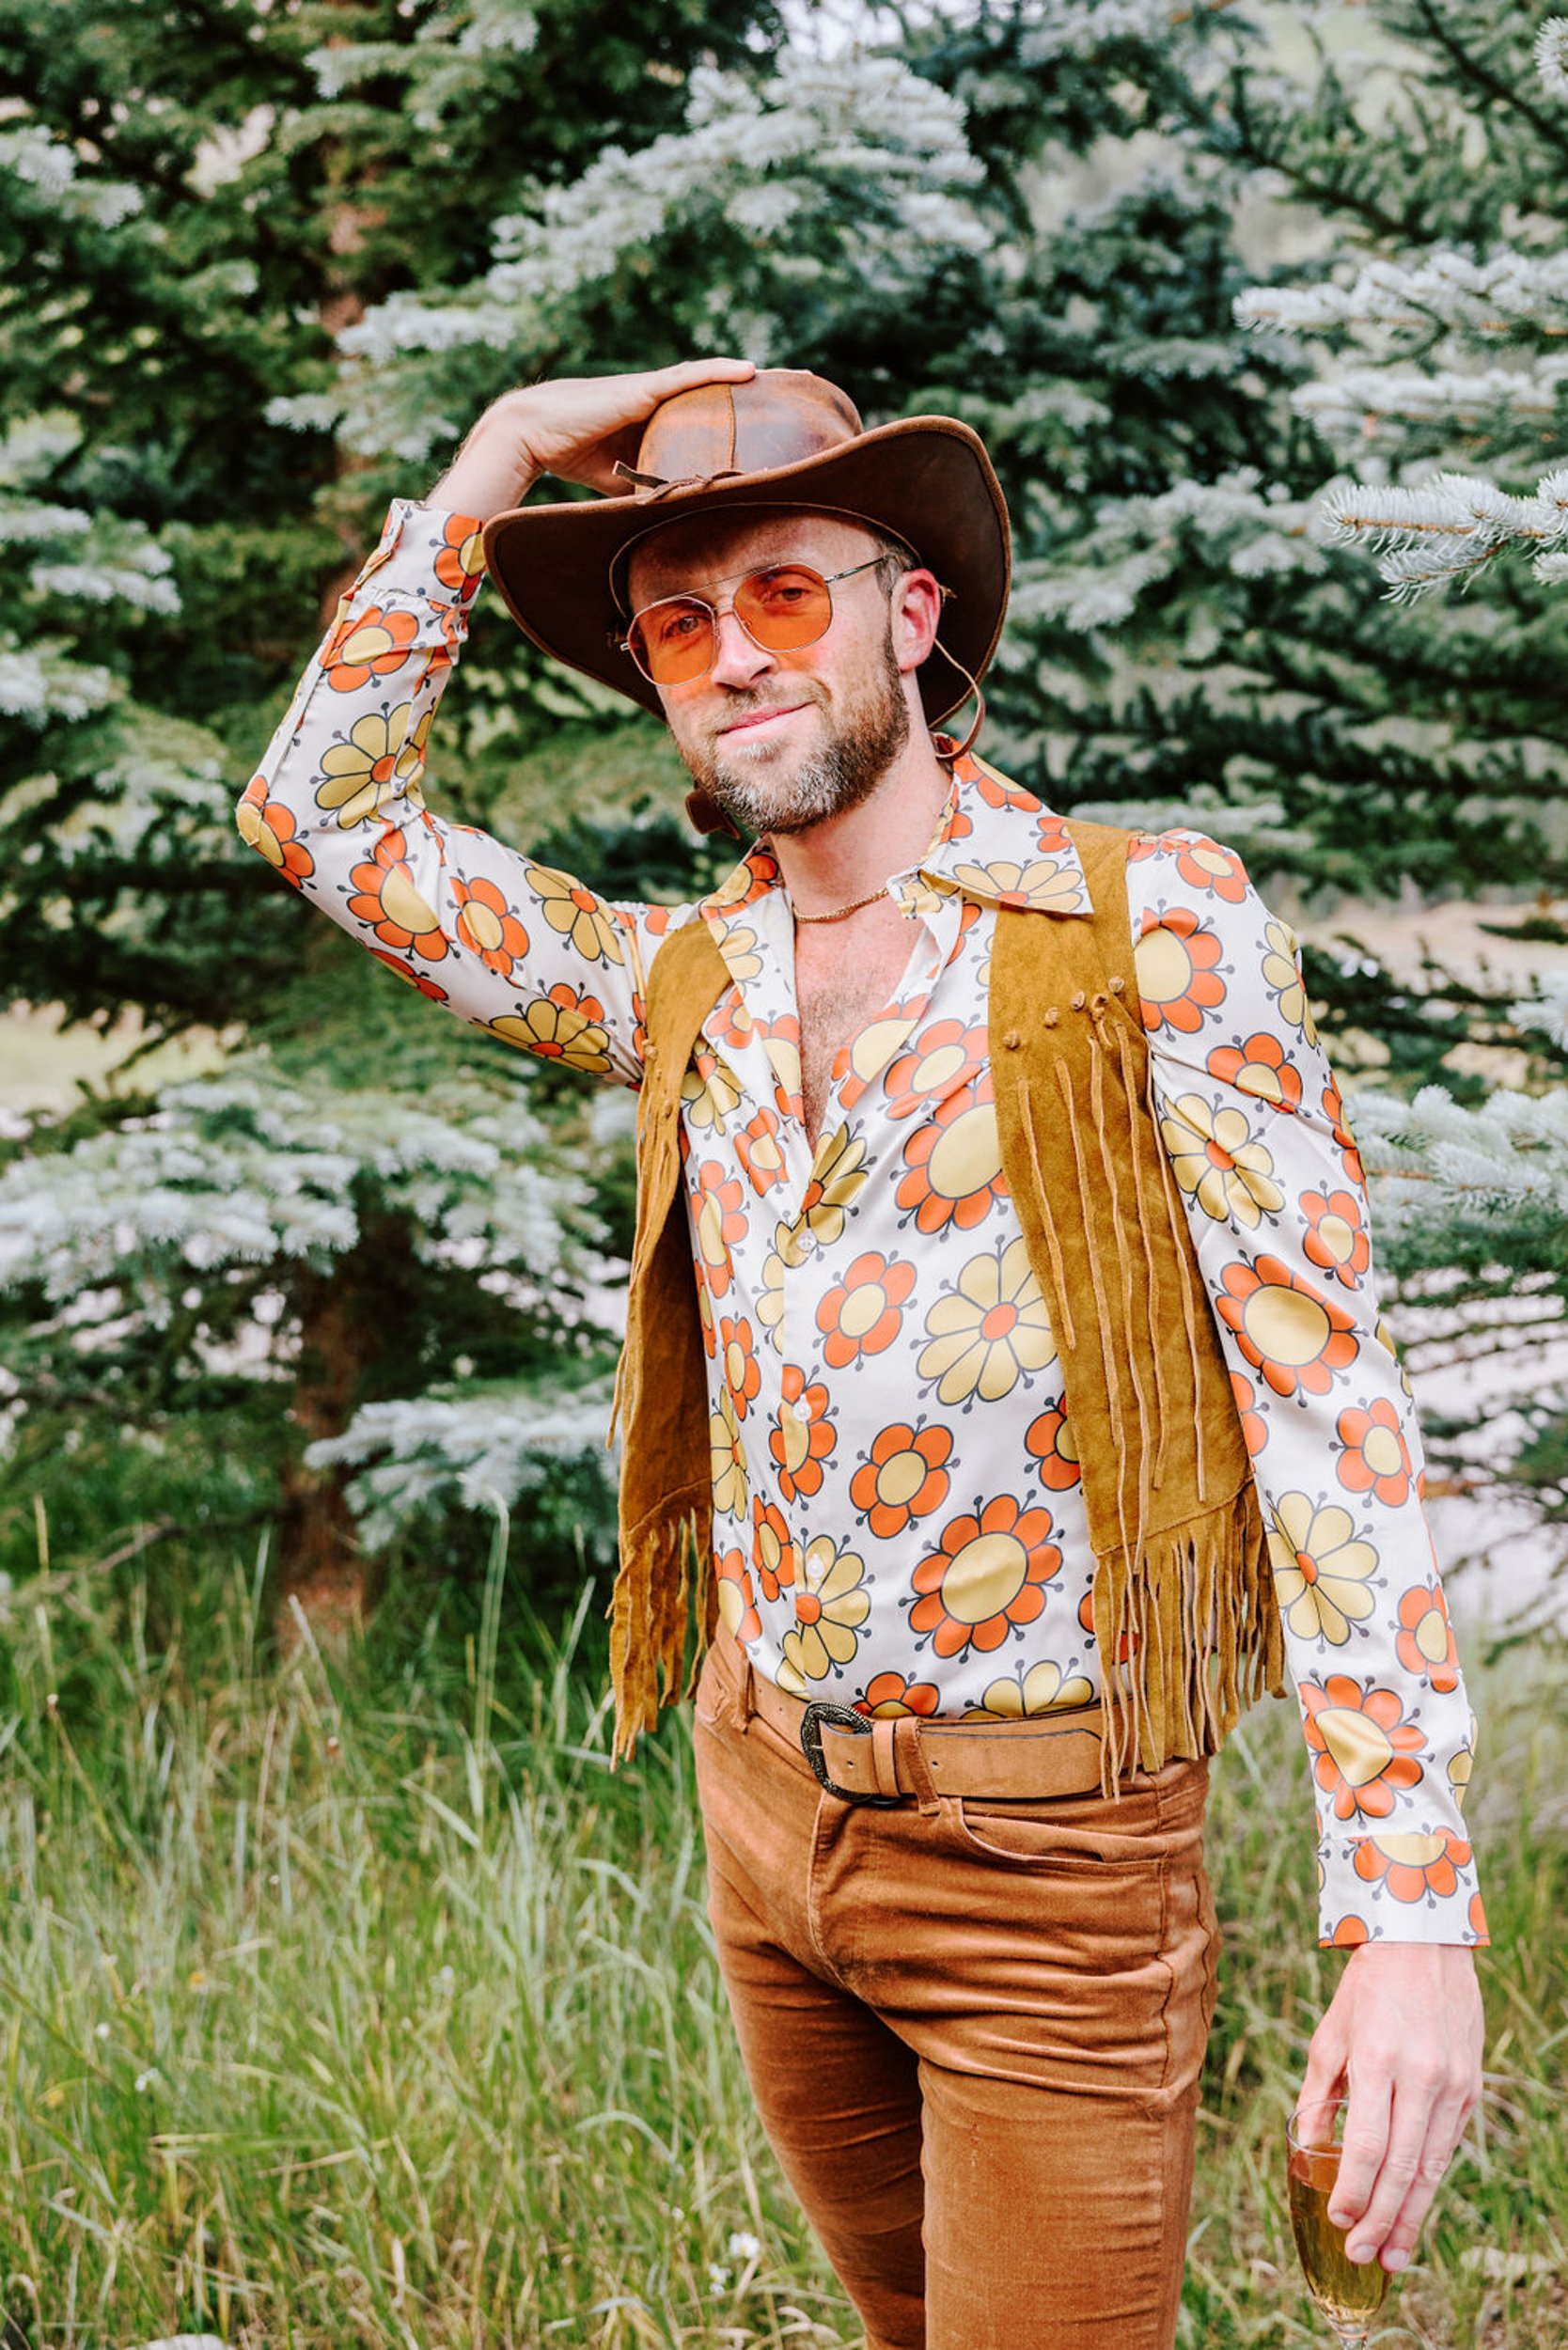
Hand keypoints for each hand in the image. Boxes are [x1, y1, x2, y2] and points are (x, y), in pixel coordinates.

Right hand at [429, 357, 756, 520]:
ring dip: (744, 379)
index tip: (764, 418)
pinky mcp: (643, 390)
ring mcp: (651, 392)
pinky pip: (689, 377)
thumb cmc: (568, 452)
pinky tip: (750, 369)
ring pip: (707, 382)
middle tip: (792, 391)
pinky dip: (719, 372)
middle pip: (712, 393)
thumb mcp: (617, 478)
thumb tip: (669, 512)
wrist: (533, 432)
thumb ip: (644, 486)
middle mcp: (656, 400)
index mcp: (651, 419)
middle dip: (749, 394)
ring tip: (787, 377)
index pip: (699, 413)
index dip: (731, 414)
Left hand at [1296, 1941, 1482, 2272]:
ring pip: (1432, 2166)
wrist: (1423, 1943)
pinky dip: (1430, 2182)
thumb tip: (1307, 2146)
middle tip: (1363, 2257)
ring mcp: (1453, 2083)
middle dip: (1381, 2219)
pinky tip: (1415, 2209)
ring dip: (1411, 2216)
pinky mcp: (1471, 2087)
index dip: (1355, 2191)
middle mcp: (1422, 2075)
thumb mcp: (1330, 2034)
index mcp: (1378, 2059)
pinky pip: (1449, 2146)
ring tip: (1392, 2255)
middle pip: (1403, 2166)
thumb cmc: (1365, 1989)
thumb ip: (1317, 2093)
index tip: (1338, 2221)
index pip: (1370, 2145)